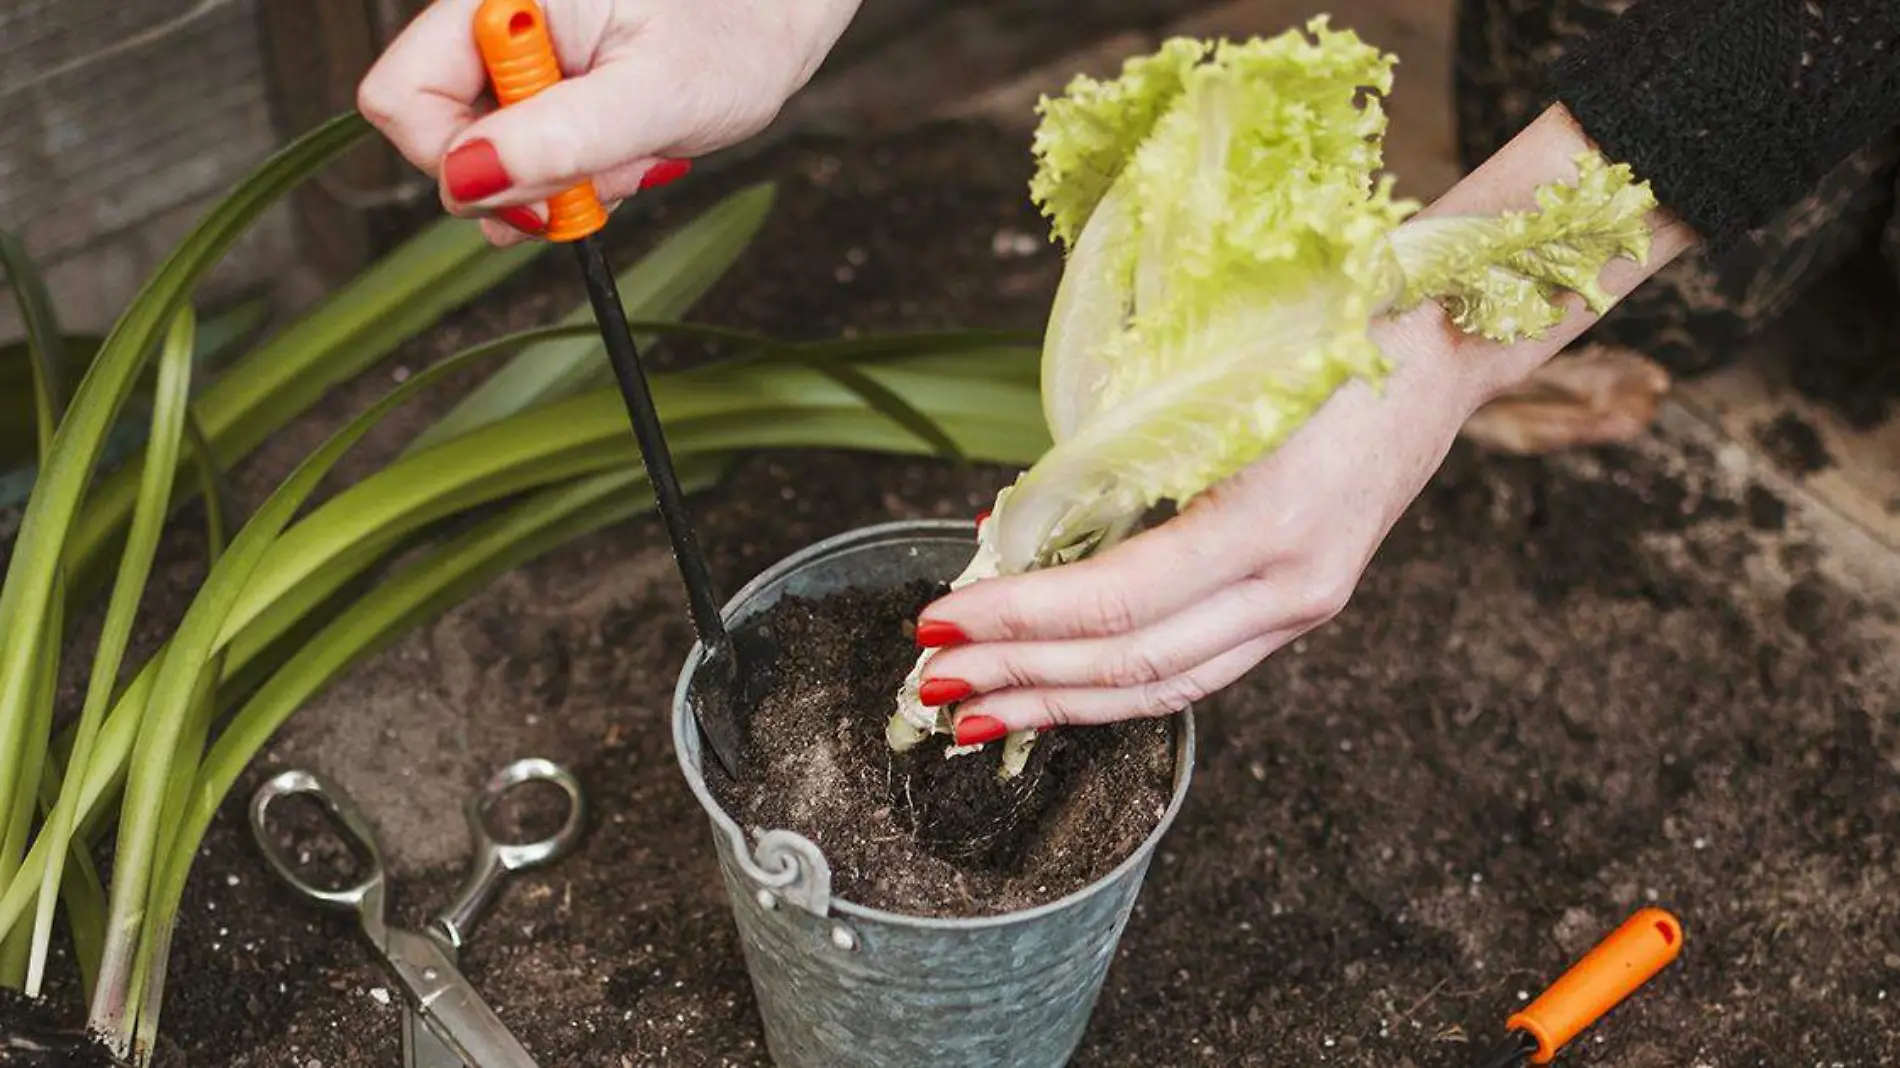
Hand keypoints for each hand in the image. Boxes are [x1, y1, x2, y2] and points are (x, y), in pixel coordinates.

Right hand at [358, 0, 861, 243]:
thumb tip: (464, 180)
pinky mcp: (547, 88)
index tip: (538, 189)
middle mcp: (497, 22)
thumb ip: (561, 137)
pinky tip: (630, 148)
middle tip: (609, 167)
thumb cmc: (738, 32)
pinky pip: (533, 156)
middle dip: (526, 176)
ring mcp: (520, 59)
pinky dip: (581, 172)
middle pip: (442, 135)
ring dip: (563, 179)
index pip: (402, 97)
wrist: (781, 13)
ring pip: (493, 157)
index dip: (457, 163)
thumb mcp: (656, 95)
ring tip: (634, 148)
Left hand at [912, 106, 1696, 741]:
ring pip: (1163, 688)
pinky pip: (1192, 669)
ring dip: (1060, 704)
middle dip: (1020, 677)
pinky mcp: (1296, 607)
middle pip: (1132, 664)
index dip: (1019, 619)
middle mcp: (1291, 587)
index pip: (1117, 601)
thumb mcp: (1214, 379)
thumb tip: (1009, 528)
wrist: (1442, 343)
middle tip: (929, 685)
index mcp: (1271, 524)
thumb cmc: (1327, 332)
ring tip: (976, 715)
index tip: (938, 622)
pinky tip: (1055, 690)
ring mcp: (1300, 607)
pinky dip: (1114, 688)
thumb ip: (1114, 458)